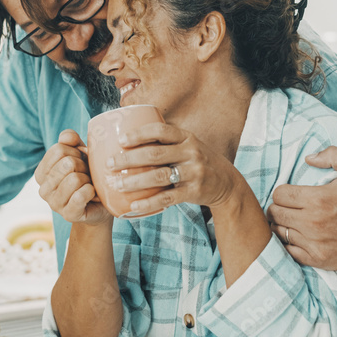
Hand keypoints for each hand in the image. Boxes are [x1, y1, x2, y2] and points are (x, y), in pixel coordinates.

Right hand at [35, 129, 110, 224]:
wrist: (100, 205)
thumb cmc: (88, 176)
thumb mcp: (80, 154)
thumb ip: (70, 141)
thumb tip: (67, 137)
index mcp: (41, 173)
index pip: (58, 149)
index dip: (76, 152)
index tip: (81, 161)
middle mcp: (43, 189)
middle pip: (67, 163)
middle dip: (84, 166)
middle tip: (87, 175)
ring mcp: (54, 204)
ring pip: (75, 178)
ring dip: (88, 180)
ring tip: (89, 185)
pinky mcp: (68, 215)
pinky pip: (80, 195)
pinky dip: (91, 191)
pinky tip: (92, 194)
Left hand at [110, 122, 238, 213]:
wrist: (226, 182)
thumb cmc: (197, 162)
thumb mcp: (188, 146)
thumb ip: (166, 143)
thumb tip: (128, 140)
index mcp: (186, 137)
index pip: (161, 131)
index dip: (139, 134)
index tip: (121, 140)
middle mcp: (191, 152)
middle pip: (155, 154)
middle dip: (129, 159)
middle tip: (109, 164)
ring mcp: (193, 172)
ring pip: (159, 176)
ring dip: (134, 181)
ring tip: (116, 184)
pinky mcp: (194, 191)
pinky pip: (168, 198)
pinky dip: (149, 202)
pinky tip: (134, 206)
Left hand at [267, 146, 336, 270]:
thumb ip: (332, 155)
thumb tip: (308, 158)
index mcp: (318, 199)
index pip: (279, 195)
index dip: (282, 192)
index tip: (290, 194)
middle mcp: (313, 223)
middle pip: (275, 214)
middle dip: (279, 208)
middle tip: (288, 207)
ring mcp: (314, 243)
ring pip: (279, 232)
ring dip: (282, 225)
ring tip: (292, 221)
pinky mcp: (317, 259)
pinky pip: (288, 251)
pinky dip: (290, 243)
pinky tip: (298, 236)